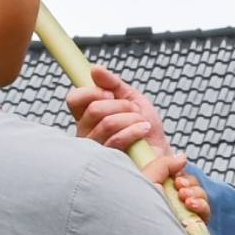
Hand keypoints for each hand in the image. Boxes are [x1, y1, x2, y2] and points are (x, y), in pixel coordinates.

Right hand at [69, 68, 210, 218]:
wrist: (160, 153)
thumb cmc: (143, 128)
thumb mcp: (131, 99)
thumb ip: (113, 84)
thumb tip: (94, 69)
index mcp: (86, 117)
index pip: (74, 99)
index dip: (92, 92)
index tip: (112, 95)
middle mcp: (84, 135)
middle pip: (94, 109)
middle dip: (121, 105)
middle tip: (134, 111)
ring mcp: (94, 152)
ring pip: (107, 123)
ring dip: (131, 118)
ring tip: (142, 123)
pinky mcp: (107, 165)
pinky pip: (117, 140)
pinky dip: (134, 130)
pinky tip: (143, 131)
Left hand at [137, 145, 210, 222]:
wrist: (140, 232)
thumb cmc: (136, 206)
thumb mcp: (147, 177)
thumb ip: (165, 164)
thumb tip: (183, 157)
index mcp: (161, 191)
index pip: (180, 178)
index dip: (181, 176)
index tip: (176, 179)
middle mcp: (172, 204)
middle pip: (192, 185)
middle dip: (189, 183)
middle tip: (179, 188)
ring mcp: (183, 216)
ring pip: (201, 196)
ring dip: (195, 193)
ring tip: (183, 198)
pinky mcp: (192, 228)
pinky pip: (206, 212)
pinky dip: (202, 205)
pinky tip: (191, 206)